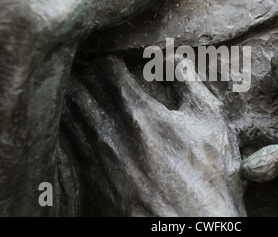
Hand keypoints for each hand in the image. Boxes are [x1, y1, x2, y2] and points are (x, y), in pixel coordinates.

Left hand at [78, 56, 245, 214]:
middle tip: (90, 70)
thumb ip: (190, 83)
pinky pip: (66, 147)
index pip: (106, 70)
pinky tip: (75, 127)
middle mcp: (109, 134)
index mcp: (138, 113)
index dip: (107, 59)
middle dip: (84, 75)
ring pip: (68, 116)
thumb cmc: (207, 176)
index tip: (111, 58)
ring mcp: (95, 161)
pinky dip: (68, 129)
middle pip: (80, 89)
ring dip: (72, 99)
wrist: (190, 228)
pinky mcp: (90, 184)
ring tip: (80, 92)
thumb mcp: (211, 122)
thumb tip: (174, 57)